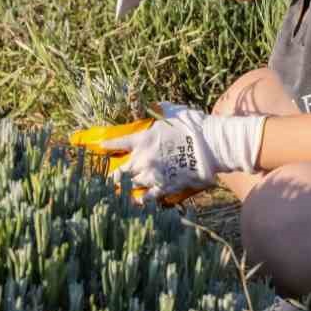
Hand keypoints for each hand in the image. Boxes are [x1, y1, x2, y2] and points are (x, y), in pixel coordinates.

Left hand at [109, 102, 266, 201]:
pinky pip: (146, 199)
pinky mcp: (163, 188)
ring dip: (121, 190)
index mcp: (142, 139)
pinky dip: (139, 202)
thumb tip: (156, 106)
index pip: (116, 143)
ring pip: (128, 187)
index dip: (105, 147)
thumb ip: (161, 110)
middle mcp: (142, 159)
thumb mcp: (174, 111)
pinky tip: (134, 204)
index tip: (99, 148)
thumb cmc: (194, 126)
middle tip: (102, 180)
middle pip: (117, 172)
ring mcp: (152, 175)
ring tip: (114, 194)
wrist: (212, 145)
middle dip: (109, 176)